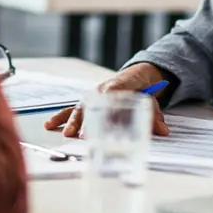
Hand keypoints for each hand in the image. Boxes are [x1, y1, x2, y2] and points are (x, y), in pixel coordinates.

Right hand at [44, 63, 170, 137]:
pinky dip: (61, 117)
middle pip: (92, 104)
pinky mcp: (87, 102)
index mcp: (119, 85)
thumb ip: (154, 116)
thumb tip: (163, 131)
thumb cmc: (142, 90)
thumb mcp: (151, 101)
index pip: (111, 96)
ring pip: (79, 108)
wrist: (136, 76)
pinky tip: (50, 125)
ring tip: (65, 133)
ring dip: (71, 121)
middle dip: (86, 121)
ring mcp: (93, 96)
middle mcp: (102, 90)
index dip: (107, 110)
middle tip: (82, 135)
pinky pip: (73, 109)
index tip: (104, 124)